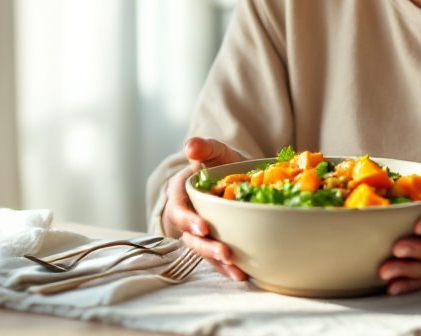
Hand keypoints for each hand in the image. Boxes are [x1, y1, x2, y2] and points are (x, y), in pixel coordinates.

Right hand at [160, 137, 248, 280]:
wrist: (235, 175)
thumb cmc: (221, 163)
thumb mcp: (214, 151)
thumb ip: (203, 147)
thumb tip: (190, 146)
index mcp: (180, 193)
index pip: (179, 208)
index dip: (188, 219)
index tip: (204, 227)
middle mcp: (186, 215)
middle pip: (189, 236)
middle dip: (205, 247)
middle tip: (224, 253)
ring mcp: (199, 231)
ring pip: (202, 250)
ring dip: (217, 262)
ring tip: (235, 270)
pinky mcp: (213, 242)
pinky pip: (215, 258)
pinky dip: (226, 268)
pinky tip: (241, 275)